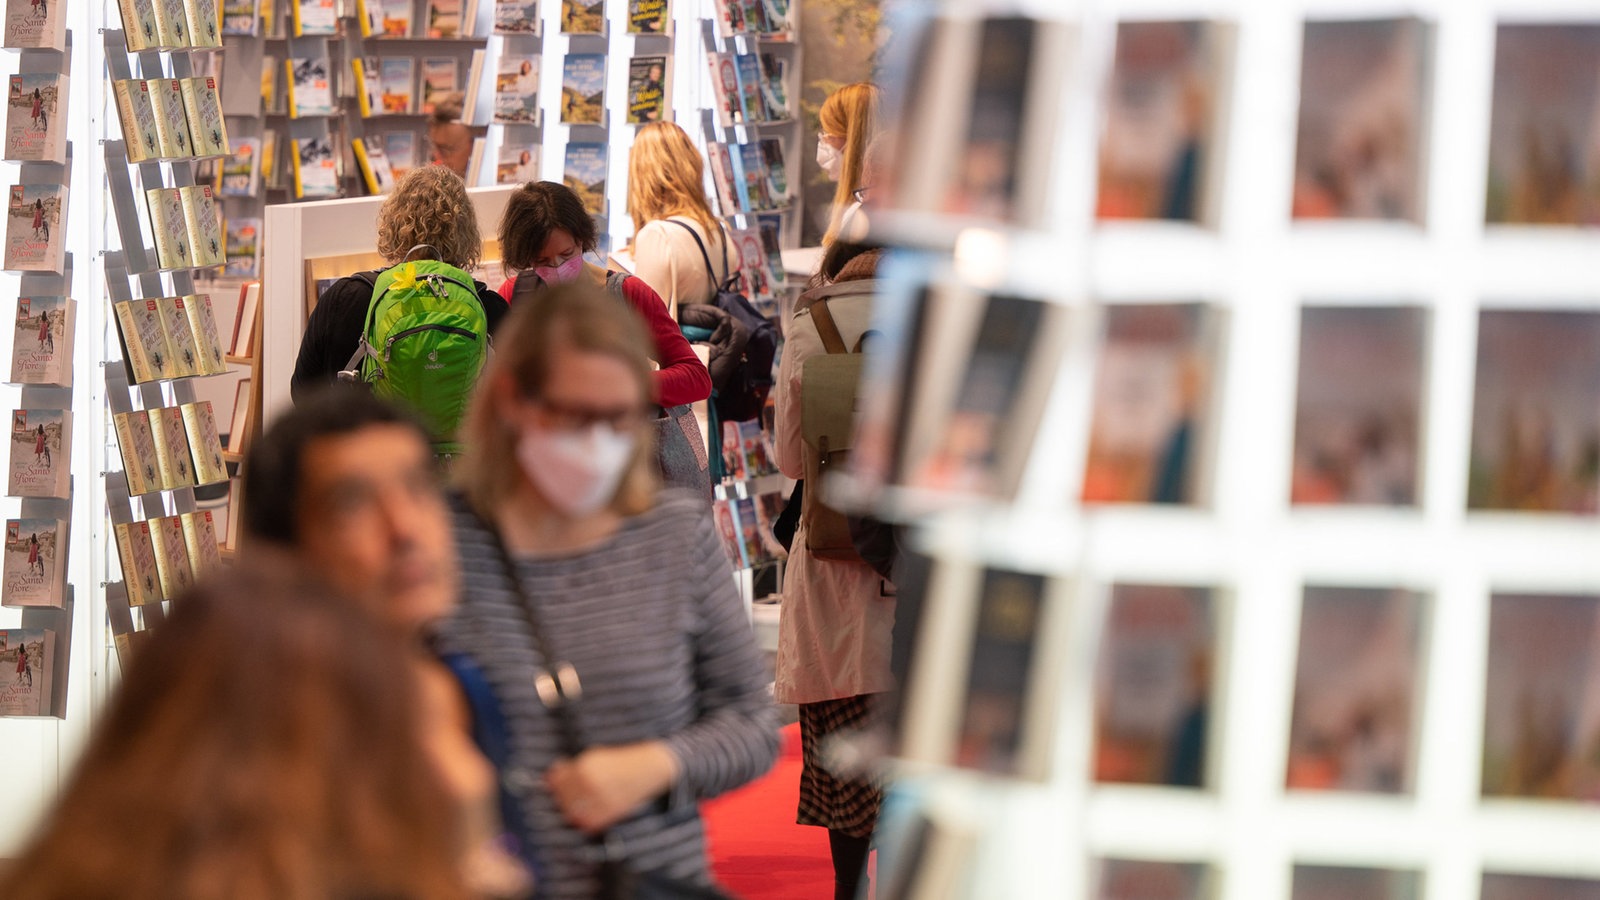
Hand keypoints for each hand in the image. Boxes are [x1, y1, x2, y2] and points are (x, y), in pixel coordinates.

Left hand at [545, 741, 680, 834]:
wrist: (650, 768)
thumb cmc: (620, 760)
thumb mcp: (595, 756)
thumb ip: (572, 768)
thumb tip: (548, 778)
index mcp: (586, 766)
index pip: (557, 781)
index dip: (553, 783)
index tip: (555, 782)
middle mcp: (592, 784)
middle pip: (562, 798)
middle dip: (561, 796)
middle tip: (567, 793)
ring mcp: (601, 800)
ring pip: (572, 812)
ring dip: (571, 809)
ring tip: (578, 801)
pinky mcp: (611, 813)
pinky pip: (587, 822)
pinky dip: (583, 819)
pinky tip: (587, 811)